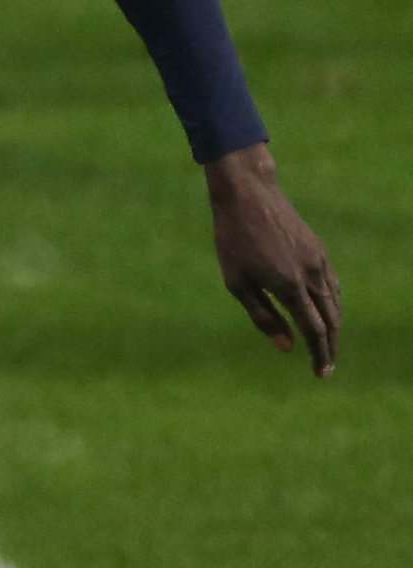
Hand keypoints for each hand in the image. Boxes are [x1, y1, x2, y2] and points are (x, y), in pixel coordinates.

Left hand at [204, 142, 339, 376]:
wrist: (248, 193)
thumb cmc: (233, 238)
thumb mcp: (236, 282)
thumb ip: (262, 316)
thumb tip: (287, 348)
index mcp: (289, 285)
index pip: (314, 330)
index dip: (319, 354)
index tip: (319, 374)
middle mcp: (311, 274)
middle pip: (331, 320)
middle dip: (329, 347)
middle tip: (324, 368)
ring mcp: (318, 260)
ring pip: (335, 303)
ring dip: (333, 327)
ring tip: (325, 346)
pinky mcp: (318, 249)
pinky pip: (332, 284)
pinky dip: (333, 305)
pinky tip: (326, 312)